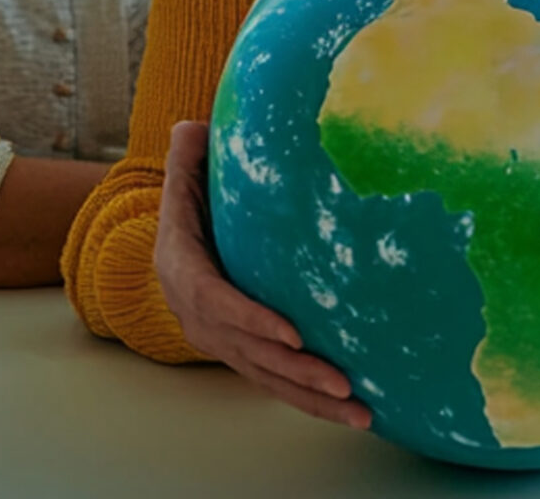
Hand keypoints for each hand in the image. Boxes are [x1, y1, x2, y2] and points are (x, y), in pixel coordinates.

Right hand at [153, 120, 368, 428]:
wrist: (178, 240)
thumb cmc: (193, 198)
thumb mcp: (186, 174)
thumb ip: (189, 155)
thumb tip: (192, 128)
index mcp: (183, 270)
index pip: (217, 303)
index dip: (252, 320)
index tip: (292, 334)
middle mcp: (198, 315)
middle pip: (249, 353)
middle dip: (297, 372)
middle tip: (344, 383)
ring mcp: (221, 340)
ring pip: (267, 377)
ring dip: (313, 398)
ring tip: (361, 412)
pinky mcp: (243, 352)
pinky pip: (276, 380)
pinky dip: (311, 398)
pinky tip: (354, 411)